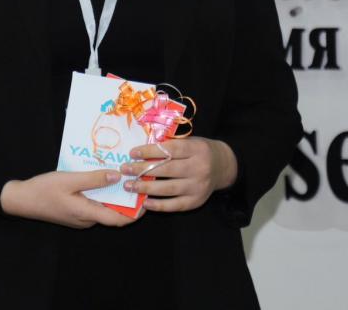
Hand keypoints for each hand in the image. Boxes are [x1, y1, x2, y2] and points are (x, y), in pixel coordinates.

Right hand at [0, 170, 138, 228]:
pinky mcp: (75, 213)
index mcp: (87, 214)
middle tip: (136, 180)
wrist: (20, 200)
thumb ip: (94, 179)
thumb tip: (118, 177)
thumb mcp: (69, 179)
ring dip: (113, 195)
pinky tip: (100, 180)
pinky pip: (93, 205)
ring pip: (103, 208)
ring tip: (121, 176)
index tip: (147, 198)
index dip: (137, 213)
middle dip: (127, 200)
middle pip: (114, 213)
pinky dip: (101, 195)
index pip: (120, 220)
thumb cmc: (44, 190)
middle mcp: (87, 220)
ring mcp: (80, 218)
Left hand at [119, 137, 237, 212]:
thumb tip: (141, 148)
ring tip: (129, 185)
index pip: (170, 150)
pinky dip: (158, 205)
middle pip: (167, 170)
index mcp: (197, 149)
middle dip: (142, 170)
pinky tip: (144, 202)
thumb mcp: (189, 141)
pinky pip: (174, 205)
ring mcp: (198, 187)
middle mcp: (199, 168)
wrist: (222, 166)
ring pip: (169, 188)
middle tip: (125, 170)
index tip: (132, 153)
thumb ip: (169, 143)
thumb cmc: (198, 151)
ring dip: (146, 188)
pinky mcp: (196, 201)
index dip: (149, 151)